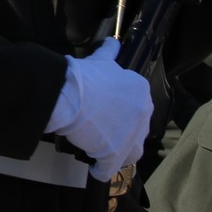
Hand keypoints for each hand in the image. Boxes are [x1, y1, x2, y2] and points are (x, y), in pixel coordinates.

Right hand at [45, 37, 154, 180]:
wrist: (69, 93)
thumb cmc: (84, 76)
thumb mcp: (101, 60)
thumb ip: (110, 54)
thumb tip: (113, 42)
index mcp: (141, 90)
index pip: (137, 107)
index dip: (122, 112)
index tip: (108, 113)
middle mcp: (142, 113)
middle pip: (136, 130)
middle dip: (122, 132)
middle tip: (102, 130)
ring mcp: (131, 136)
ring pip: (130, 152)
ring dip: (118, 152)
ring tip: (101, 150)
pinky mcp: (115, 155)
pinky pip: (109, 169)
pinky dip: (100, 169)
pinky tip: (94, 168)